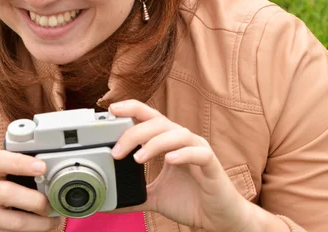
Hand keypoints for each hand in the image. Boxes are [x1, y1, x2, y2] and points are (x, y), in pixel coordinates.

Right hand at [0, 150, 59, 231]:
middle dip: (35, 200)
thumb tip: (51, 174)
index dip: (21, 163)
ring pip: (15, 222)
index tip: (42, 167)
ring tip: (52, 219)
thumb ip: (18, 170)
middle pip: (7, 193)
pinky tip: (41, 227)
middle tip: (50, 203)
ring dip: (40, 223)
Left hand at [108, 100, 252, 231]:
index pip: (149, 117)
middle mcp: (183, 141)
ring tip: (138, 158)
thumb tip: (110, 202)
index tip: (112, 110)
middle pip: (158, 123)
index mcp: (169, 142)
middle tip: (117, 152)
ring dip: (155, 143)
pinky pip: (199, 153)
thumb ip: (135, 194)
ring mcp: (198, 150)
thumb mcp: (155, 196)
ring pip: (178, 134)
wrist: (217, 218)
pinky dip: (184, 154)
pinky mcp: (212, 165)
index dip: (132, 109)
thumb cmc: (190, 201)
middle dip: (135, 133)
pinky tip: (170, 159)